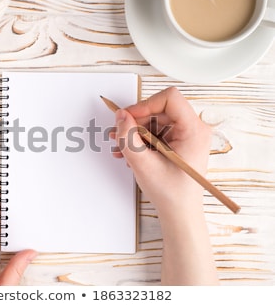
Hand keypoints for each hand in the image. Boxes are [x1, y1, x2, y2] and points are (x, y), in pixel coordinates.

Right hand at [113, 87, 210, 216]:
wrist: (179, 213)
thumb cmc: (171, 193)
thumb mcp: (143, 163)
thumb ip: (128, 137)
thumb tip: (120, 116)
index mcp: (193, 131)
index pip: (169, 98)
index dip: (145, 104)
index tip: (128, 117)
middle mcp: (193, 130)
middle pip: (159, 110)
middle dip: (135, 122)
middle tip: (118, 134)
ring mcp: (186, 136)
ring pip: (154, 122)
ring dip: (134, 133)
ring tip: (120, 148)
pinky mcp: (178, 144)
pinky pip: (155, 133)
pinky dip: (140, 141)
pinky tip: (128, 153)